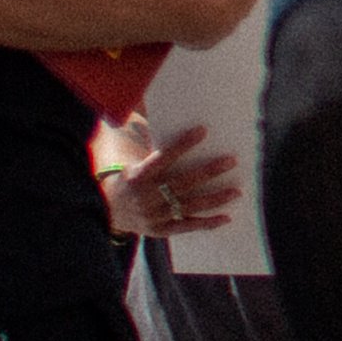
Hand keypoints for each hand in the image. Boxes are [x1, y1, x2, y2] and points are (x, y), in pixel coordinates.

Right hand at [96, 125, 238, 241]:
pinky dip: (207, 223)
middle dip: (208, 171)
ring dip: (214, 198)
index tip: (203, 131)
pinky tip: (226, 218)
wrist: (105, 211)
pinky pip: (186, 226)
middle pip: (181, 183)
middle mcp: (145, 196)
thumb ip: (145, 141)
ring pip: (188, 206)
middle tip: (232, 160)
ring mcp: (152, 215)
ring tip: (236, 191)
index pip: (163, 157)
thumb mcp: (131, 161)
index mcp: (136, 175)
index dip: (183, 144)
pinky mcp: (159, 230)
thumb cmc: (126, 179)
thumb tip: (158, 110)